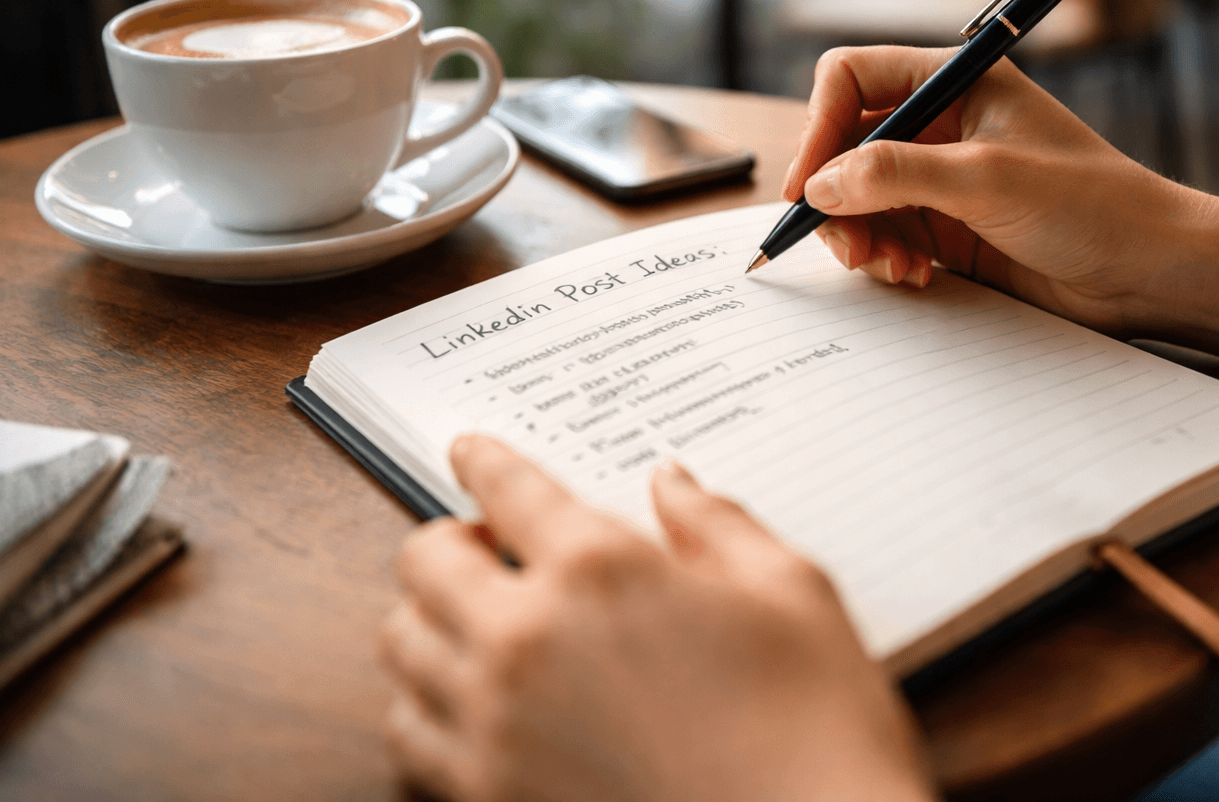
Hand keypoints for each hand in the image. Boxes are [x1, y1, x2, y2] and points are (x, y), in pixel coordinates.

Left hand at [378, 435, 935, 801]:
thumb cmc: (816, 729)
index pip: (508, 488)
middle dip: (451, 540)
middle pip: (424, 560)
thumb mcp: (794, 594)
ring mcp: (495, 727)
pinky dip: (425, 706)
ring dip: (430, 619)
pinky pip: (407, 736)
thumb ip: (719, 525)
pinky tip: (471, 706)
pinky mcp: (487, 797)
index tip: (471, 452)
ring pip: (401, 646)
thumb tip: (671, 483)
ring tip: (477, 622)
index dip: (485, 459)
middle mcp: (527, 640)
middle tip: (491, 547)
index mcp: (603, 570)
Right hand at [783, 45, 1218, 383]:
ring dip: (860, 235)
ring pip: (859, 197)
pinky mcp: (949, 229)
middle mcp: (942, 124)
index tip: (809, 185)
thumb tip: (820, 184)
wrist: (1153, 271)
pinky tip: (915, 277)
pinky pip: (886, 236)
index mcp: (957, 81)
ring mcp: (943, 179)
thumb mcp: (986, 180)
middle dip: (836, 195)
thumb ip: (895, 174)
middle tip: (844, 243)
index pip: (852, 79)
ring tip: (889, 268)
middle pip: (845, 145)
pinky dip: (885, 257)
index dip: (819, 127)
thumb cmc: (1092, 205)